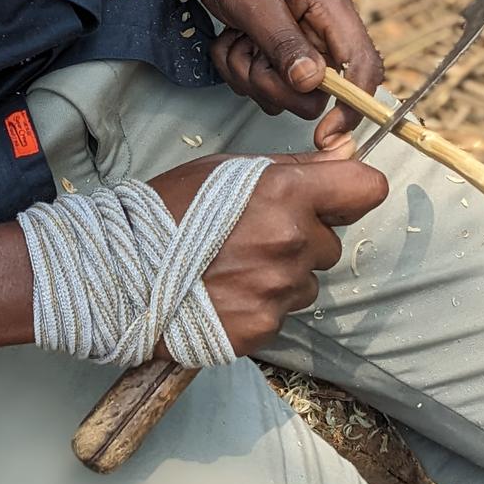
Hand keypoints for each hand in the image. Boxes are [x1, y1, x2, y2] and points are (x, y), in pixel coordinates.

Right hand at [149, 150, 387, 355]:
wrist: (118, 271)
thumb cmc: (167, 211)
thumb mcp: (228, 171)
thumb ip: (294, 166)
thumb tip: (346, 155)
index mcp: (286, 195)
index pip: (366, 190)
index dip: (352, 193)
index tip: (334, 199)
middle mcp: (292, 243)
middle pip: (331, 243)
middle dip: (303, 240)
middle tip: (252, 238)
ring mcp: (279, 290)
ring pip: (307, 283)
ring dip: (282, 276)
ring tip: (232, 269)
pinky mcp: (263, 327)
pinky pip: (281, 314)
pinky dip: (260, 306)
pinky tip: (224, 295)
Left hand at [187, 0, 384, 149]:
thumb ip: (283, 42)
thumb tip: (314, 83)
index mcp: (331, 8)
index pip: (363, 69)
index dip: (352, 107)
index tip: (326, 134)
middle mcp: (324, 27)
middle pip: (319, 91)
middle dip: (276, 85)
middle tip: (249, 54)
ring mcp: (303, 37)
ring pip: (288, 90)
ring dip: (252, 76)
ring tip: (236, 39)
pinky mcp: (281, 45)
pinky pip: (267, 81)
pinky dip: (242, 68)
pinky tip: (232, 39)